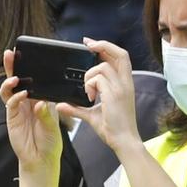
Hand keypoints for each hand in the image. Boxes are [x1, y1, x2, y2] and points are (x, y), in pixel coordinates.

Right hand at [0, 48, 63, 172]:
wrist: (42, 159)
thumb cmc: (50, 141)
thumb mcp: (54, 125)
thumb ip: (46, 114)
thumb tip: (40, 103)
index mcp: (40, 99)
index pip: (33, 80)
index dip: (29, 67)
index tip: (27, 55)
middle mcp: (27, 101)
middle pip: (17, 80)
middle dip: (13, 67)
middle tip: (10, 54)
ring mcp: (18, 109)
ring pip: (9, 89)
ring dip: (10, 81)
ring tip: (15, 77)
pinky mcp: (12, 118)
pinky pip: (10, 104)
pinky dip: (15, 97)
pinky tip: (21, 95)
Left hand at [61, 38, 140, 153]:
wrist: (124, 142)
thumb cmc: (113, 129)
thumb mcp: (92, 115)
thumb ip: (77, 108)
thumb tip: (60, 105)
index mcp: (124, 84)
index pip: (120, 57)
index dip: (106, 46)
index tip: (90, 44)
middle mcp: (126, 83)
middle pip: (120, 53)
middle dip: (103, 45)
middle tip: (87, 45)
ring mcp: (121, 88)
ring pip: (102, 67)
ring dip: (89, 76)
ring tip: (88, 92)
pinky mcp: (115, 94)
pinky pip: (98, 79)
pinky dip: (89, 85)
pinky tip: (90, 97)